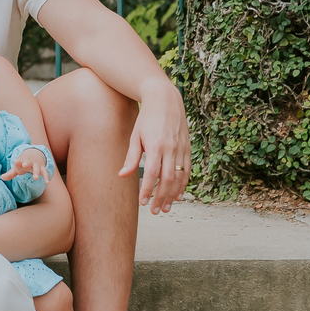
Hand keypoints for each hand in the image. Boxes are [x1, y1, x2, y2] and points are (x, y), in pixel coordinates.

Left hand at [1, 147, 47, 182]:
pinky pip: (45, 173)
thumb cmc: (24, 163)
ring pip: (37, 168)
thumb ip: (10, 173)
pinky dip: (47, 177)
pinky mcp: (42, 168)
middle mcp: (30, 162)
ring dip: (36, 172)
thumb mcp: (17, 168)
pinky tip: (47, 182)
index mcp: (22, 161)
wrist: (35, 154)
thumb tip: (2, 178)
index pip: (19, 161)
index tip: (16, 161)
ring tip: (36, 178)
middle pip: (28, 163)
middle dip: (27, 164)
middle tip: (25, 165)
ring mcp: (36, 165)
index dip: (18, 162)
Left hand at [119, 81, 190, 213]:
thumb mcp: (135, 136)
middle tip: (155, 211)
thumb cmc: (146, 118)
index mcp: (156, 145)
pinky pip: (187, 170)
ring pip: (180, 177)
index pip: (152, 174)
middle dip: (161, 198)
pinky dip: (184, 184)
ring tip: (166, 208)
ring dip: (173, 195)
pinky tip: (178, 195)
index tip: (143, 202)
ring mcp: (181, 148)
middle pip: (168, 180)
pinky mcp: (187, 147)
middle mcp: (171, 148)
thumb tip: (122, 176)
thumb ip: (131, 157)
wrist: (165, 99)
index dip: (148, 190)